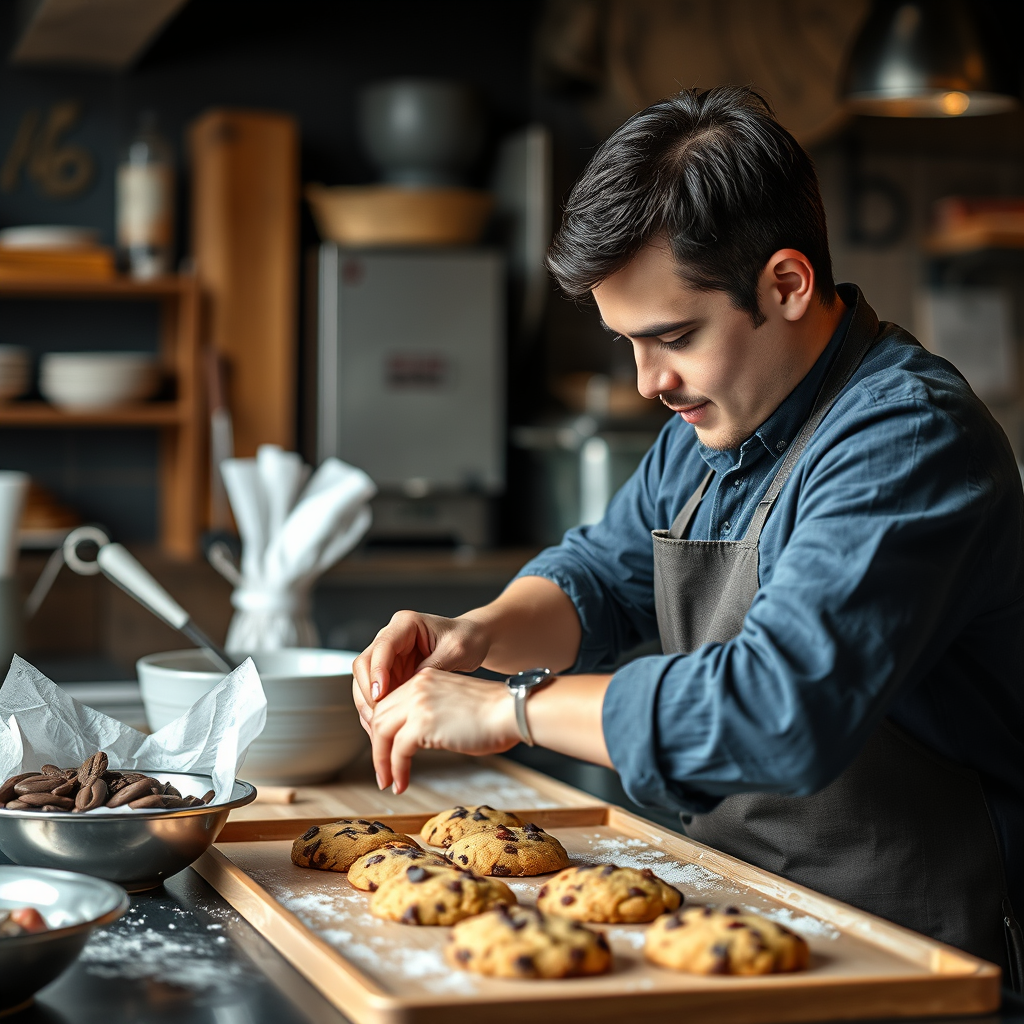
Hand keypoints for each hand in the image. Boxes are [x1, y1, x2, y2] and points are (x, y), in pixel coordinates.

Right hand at [352, 610, 490, 721]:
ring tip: (379, 728)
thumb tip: (410, 690)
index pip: (382, 646)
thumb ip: (433, 667)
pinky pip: (375, 692)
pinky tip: (383, 727)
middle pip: (364, 664)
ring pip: (364, 681)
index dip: (377, 672)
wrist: (473, 641)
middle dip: (367, 692)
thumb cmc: (467, 638)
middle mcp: (391, 637)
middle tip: (378, 717)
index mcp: (405, 624)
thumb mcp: (456, 650)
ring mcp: (389, 656)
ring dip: (368, 704)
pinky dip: (377, 709)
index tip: (380, 695)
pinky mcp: (391, 672)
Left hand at [366, 669, 519, 792]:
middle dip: (377, 746)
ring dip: (381, 761)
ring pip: (382, 733)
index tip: (385, 750)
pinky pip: (397, 750)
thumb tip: (416, 738)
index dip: (383, 730)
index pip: (389, 703)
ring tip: (387, 780)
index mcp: (424, 678)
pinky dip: (395, 769)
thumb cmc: (493, 713)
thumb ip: (431, 713)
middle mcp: (417, 686)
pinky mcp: (422, 724)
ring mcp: (418, 703)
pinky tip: (401, 783)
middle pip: (379, 717)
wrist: (511, 711)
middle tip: (383, 769)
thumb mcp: (453, 704)